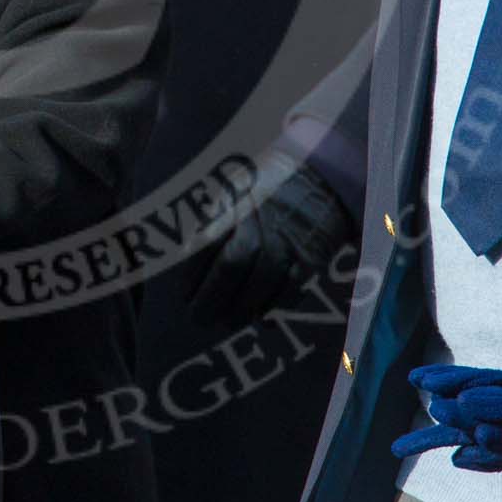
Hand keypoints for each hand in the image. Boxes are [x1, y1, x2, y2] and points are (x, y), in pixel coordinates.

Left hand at [188, 160, 353, 326]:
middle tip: (198, 318)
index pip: (205, 243)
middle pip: (231, 266)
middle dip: (211, 298)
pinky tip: (260, 316)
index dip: (192, 274)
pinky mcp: (309, 257)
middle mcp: (259, 221)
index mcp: (233, 201)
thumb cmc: (263, 190)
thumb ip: (210, 222)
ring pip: (260, 283)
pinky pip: (289, 291)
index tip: (184, 294)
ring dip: (240, 311)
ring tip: (226, 322)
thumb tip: (186, 260)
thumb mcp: (231, 190)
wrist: (317, 179)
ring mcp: (286, 240)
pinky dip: (273, 308)